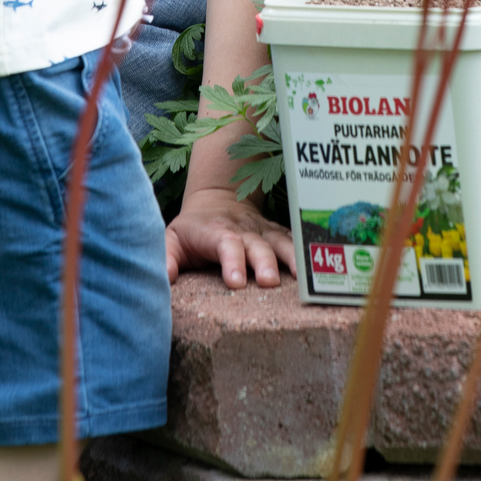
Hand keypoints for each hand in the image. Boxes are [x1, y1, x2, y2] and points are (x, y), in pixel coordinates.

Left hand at [165, 185, 296, 289]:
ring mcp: (262, 230)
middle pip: (256, 245)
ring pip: (280, 241)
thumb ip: (167, 257)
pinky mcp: (275, 234)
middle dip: (264, 262)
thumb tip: (164, 278)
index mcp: (215, 232)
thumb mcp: (172, 238)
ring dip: (291, 258)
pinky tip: (316, 268)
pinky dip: (305, 252)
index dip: (232, 260)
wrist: (217, 198)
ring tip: (302, 277)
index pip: (225, 244)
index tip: (236, 282)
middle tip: (268, 282)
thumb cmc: (192, 228)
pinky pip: (293, 241)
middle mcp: (242, 230)